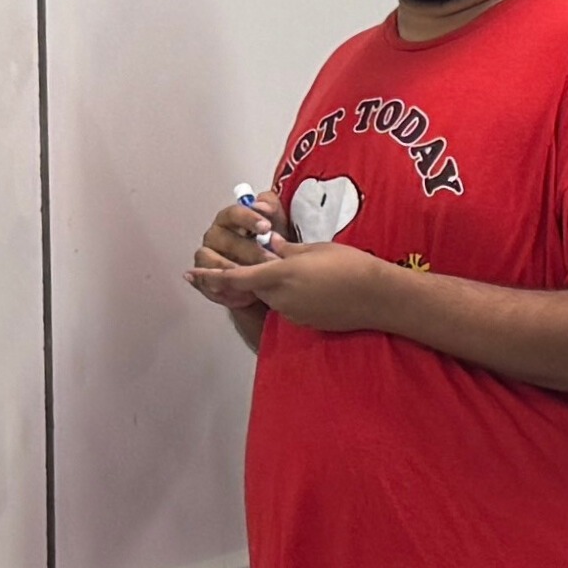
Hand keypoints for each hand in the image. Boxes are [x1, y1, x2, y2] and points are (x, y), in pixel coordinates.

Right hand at [185, 190, 282, 309]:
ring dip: (234, 272)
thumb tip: (261, 204)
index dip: (249, 219)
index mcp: (230, 219)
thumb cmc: (272, 249)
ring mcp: (207, 257)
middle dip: (250, 252)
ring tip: (257, 280)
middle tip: (271, 261)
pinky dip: (226, 291)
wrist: (270, 279)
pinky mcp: (205, 279)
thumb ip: (271, 209)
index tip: (266, 227)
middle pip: (226, 240)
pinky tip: (245, 295)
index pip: (234, 213)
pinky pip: (209, 284)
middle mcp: (216, 236)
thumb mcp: (278, 226)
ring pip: (212, 262)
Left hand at [187, 237, 407, 333]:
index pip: (235, 277)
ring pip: (271, 296)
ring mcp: (293, 313)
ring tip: (299, 272)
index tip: (191, 274)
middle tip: (254, 262)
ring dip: (274, 285)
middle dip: (248, 276)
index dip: (210, 276)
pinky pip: (289, 306)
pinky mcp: (305, 322)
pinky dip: (290, 295)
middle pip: (252, 287)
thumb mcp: (315, 250)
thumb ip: (286, 249)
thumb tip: (270, 245)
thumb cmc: (349, 266)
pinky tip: (312, 286)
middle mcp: (281, 298)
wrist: (377, 298)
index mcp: (279, 275)